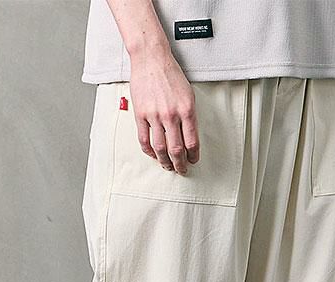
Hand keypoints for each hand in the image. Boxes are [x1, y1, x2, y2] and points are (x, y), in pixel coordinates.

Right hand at [129, 47, 199, 173]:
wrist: (151, 59)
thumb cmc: (170, 75)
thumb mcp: (188, 95)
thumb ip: (189, 116)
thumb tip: (188, 137)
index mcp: (186, 110)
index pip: (192, 142)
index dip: (193, 156)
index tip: (193, 160)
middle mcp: (171, 115)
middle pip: (176, 150)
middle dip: (180, 164)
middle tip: (181, 170)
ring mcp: (155, 115)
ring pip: (160, 148)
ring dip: (165, 161)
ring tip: (167, 166)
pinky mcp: (141, 114)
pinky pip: (144, 140)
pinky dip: (149, 151)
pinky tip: (153, 154)